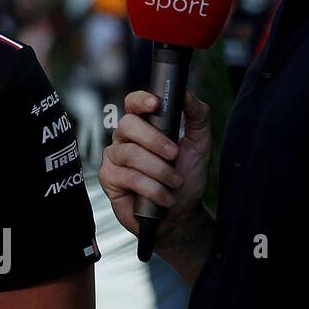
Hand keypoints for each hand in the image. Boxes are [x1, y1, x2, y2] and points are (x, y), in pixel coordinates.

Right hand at [99, 90, 210, 248]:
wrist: (180, 215)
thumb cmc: (187, 179)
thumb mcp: (200, 146)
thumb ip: (197, 117)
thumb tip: (186, 93)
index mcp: (144, 127)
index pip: (133, 103)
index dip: (140, 100)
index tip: (156, 104)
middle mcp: (125, 138)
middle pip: (128, 125)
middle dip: (155, 140)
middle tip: (174, 154)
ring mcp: (114, 158)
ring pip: (130, 153)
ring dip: (159, 170)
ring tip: (174, 183)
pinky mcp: (109, 178)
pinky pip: (128, 176)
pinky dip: (152, 188)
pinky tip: (163, 197)